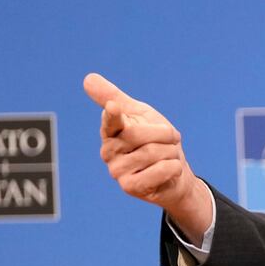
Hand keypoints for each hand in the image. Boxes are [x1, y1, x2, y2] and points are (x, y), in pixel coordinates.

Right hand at [83, 72, 212, 240]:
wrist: (176, 173)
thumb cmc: (157, 140)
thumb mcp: (140, 114)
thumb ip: (115, 98)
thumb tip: (87, 78)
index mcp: (110, 131)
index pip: (110, 121)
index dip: (113, 115)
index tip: (115, 108)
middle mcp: (108, 151)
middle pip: (139, 134)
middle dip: (164, 135)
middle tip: (169, 141)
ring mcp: (117, 171)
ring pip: (153, 152)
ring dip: (171, 152)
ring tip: (167, 157)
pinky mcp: (130, 187)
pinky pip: (159, 170)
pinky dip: (173, 168)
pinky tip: (169, 171)